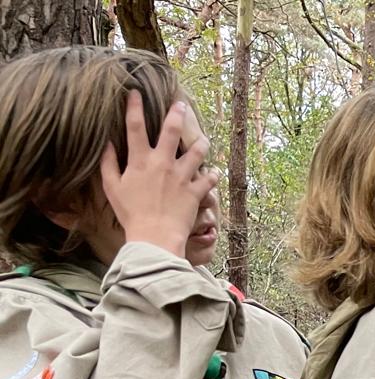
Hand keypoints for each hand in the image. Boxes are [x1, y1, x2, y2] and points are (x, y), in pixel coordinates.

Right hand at [100, 95, 215, 258]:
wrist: (154, 236)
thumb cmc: (130, 213)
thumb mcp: (112, 187)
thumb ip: (109, 163)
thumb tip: (106, 144)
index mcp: (140, 160)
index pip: (134, 126)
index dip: (134, 107)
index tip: (135, 93)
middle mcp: (163, 163)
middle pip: (171, 130)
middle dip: (176, 113)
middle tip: (181, 103)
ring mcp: (182, 176)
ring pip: (197, 150)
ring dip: (202, 142)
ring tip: (204, 138)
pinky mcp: (196, 191)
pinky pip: (210, 178)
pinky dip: (213, 174)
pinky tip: (214, 172)